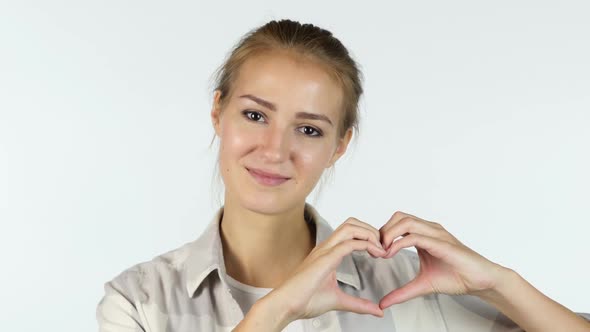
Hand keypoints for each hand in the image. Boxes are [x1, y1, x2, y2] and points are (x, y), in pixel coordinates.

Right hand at [272, 217, 388, 322]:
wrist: (286, 305)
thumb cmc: (304, 300)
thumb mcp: (339, 301)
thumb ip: (358, 304)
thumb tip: (377, 311)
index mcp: (327, 253)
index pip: (350, 231)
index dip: (367, 236)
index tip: (380, 250)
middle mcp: (326, 247)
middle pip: (351, 223)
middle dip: (371, 229)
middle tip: (383, 246)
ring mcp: (324, 251)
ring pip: (350, 227)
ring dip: (369, 233)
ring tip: (380, 248)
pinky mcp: (325, 259)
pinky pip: (348, 243)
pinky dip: (365, 244)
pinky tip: (375, 254)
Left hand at [378, 211, 507, 308]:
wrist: (480, 281)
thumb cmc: (456, 277)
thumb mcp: (421, 286)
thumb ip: (402, 292)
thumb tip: (384, 303)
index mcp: (424, 235)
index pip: (397, 223)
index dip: (382, 234)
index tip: (373, 250)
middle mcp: (429, 230)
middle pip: (398, 217)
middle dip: (383, 231)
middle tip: (374, 249)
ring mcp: (436, 234)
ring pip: (406, 221)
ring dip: (389, 234)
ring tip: (382, 251)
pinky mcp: (442, 243)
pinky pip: (416, 236)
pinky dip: (399, 243)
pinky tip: (391, 253)